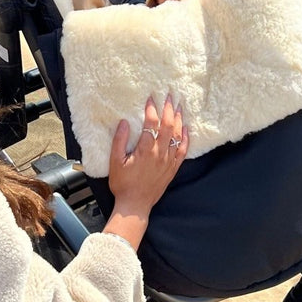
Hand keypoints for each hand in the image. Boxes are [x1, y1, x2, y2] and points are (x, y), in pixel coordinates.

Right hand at [103, 95, 188, 248]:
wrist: (135, 206)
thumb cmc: (123, 184)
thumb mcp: (115, 162)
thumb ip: (119, 141)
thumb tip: (124, 123)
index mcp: (145, 150)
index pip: (151, 124)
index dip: (152, 110)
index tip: (151, 99)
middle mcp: (160, 153)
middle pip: (168, 126)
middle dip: (168, 109)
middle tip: (169, 96)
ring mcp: (168, 161)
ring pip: (177, 136)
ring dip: (178, 120)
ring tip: (178, 107)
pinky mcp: (172, 169)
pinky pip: (182, 151)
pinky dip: (186, 138)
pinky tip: (186, 129)